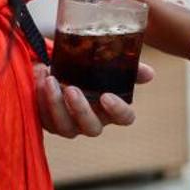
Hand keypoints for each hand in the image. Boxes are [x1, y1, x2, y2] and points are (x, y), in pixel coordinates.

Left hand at [30, 59, 148, 137]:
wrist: (54, 63)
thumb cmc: (83, 66)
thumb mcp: (103, 61)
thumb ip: (127, 66)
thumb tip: (150, 73)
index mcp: (110, 107)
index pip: (125, 118)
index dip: (118, 111)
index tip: (107, 96)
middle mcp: (91, 120)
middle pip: (92, 128)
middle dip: (81, 110)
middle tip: (72, 89)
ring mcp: (69, 124)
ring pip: (66, 128)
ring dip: (56, 105)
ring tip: (50, 81)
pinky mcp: (48, 121)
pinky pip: (44, 119)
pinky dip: (40, 100)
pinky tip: (39, 78)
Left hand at [121, 0, 189, 59]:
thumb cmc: (179, 25)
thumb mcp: (155, 6)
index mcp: (137, 30)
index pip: (120, 10)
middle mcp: (148, 36)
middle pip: (137, 9)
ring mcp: (165, 37)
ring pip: (155, 12)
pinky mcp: (180, 37)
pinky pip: (171, 19)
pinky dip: (171, 7)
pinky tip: (179, 1)